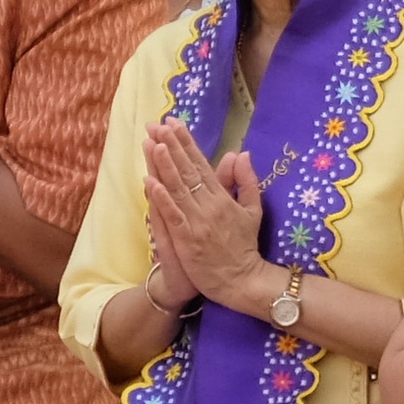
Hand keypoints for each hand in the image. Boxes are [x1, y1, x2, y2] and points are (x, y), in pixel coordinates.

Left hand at [141, 118, 273, 313]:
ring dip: (164, 165)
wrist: (243, 281)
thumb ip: (246, 182)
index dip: (186, 142)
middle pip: (187, 170)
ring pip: (178, 188)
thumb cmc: (245, 246)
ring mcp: (198, 222)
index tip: (173, 122)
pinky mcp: (187, 239)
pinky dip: (161, 198)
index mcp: (223, 197)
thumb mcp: (253, 211)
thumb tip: (241, 153)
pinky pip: (173, 215)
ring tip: (153, 143)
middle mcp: (210, 205)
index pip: (202, 164)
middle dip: (171, 145)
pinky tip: (150, 181)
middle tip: (156, 124)